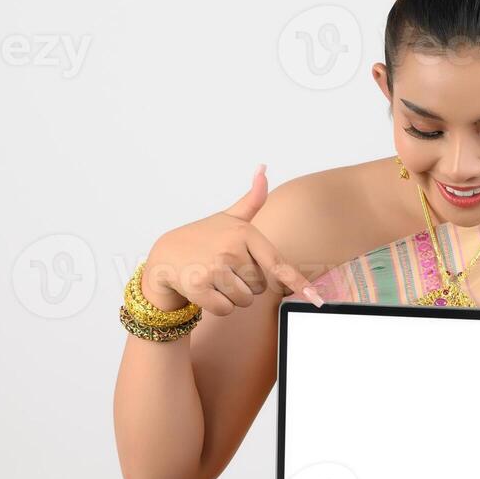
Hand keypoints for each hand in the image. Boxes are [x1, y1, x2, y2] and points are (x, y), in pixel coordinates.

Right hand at [140, 164, 322, 315]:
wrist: (163, 255)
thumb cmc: (202, 238)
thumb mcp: (228, 218)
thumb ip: (252, 199)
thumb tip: (263, 169)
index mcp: (244, 233)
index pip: (277, 264)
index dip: (298, 282)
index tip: (316, 299)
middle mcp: (231, 249)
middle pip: (260, 288)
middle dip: (246, 285)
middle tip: (225, 271)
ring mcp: (214, 268)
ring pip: (244, 301)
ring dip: (232, 297)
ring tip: (214, 279)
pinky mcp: (199, 287)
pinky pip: (225, 310)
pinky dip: (218, 307)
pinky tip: (205, 291)